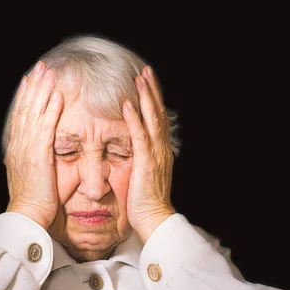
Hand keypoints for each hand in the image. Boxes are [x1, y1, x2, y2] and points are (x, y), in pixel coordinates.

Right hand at [4, 61, 63, 228]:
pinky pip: (46, 127)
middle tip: (40, 67)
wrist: (26, 216)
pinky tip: (57, 95)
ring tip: (49, 72)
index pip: (20, 116)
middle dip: (33, 86)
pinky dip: (50, 110)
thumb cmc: (32, 201)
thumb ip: (32, 161)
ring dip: (42, 91)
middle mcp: (19, 145)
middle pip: (25, 108)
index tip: (29, 80)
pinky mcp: (38, 155)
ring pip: (34, 113)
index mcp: (17, 149)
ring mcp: (27, 149)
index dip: (25, 96)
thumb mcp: (29, 176)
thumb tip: (35, 154)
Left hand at [123, 66, 175, 243]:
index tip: (147, 81)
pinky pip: (139, 136)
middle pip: (158, 113)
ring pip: (152, 119)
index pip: (159, 118)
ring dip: (145, 97)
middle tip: (145, 70)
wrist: (154, 219)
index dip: (154, 98)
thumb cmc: (146, 201)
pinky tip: (127, 104)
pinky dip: (133, 119)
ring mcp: (156, 154)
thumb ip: (144, 157)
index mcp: (161, 150)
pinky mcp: (146, 163)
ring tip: (139, 78)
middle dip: (152, 90)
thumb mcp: (146, 174)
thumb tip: (137, 147)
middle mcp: (162, 148)